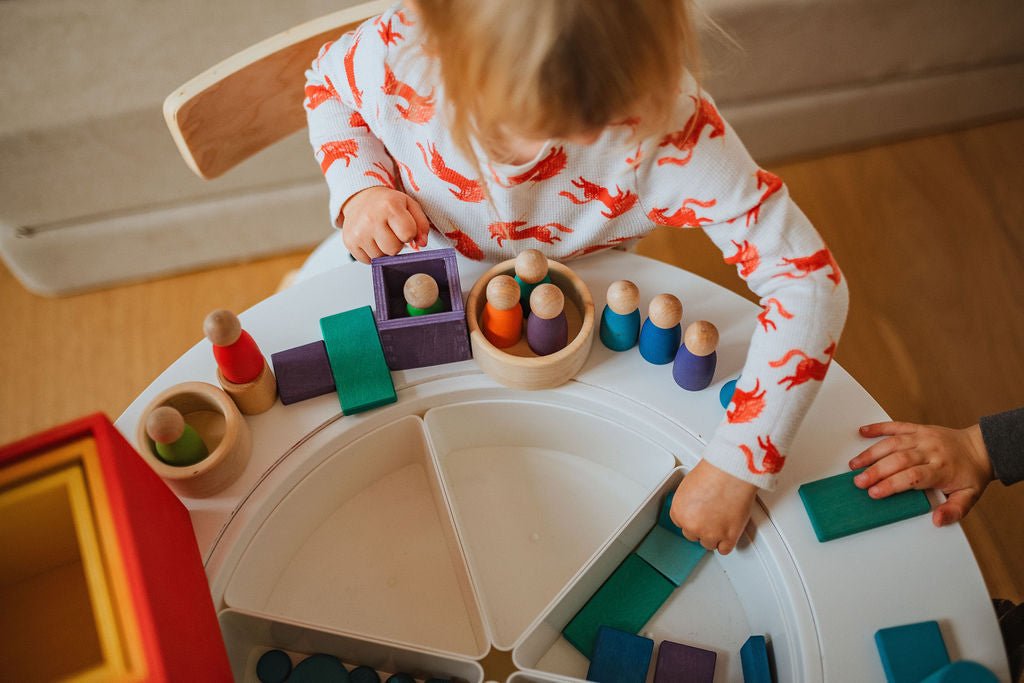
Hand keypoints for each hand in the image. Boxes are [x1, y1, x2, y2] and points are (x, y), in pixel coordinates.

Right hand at [340, 186, 429, 262]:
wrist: (360, 198)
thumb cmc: (387, 203)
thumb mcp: (409, 205)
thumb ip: (421, 224)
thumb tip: (422, 244)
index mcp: (389, 206)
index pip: (408, 234)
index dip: (409, 234)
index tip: (404, 227)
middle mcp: (371, 219)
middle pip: (394, 249)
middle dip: (396, 243)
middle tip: (391, 231)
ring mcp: (358, 232)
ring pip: (381, 257)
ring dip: (384, 249)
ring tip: (380, 235)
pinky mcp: (349, 242)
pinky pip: (368, 261)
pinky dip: (372, 253)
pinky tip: (371, 240)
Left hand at [670, 459, 758, 553]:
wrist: (730, 473)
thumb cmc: (712, 473)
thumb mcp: (689, 485)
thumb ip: (688, 501)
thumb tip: (693, 506)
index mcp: (678, 512)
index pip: (681, 524)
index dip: (692, 518)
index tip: (699, 515)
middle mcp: (691, 525)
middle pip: (693, 535)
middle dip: (702, 526)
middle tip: (712, 515)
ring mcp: (709, 533)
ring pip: (708, 543)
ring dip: (715, 535)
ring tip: (722, 520)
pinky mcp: (728, 537)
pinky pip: (724, 549)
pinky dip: (727, 543)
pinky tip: (729, 533)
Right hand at [850, 421, 993, 526]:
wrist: (980, 448)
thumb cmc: (970, 474)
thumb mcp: (969, 496)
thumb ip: (954, 510)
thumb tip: (937, 520)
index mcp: (941, 469)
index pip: (913, 477)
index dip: (892, 484)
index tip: (875, 493)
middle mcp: (930, 451)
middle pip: (898, 460)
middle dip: (876, 471)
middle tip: (858, 481)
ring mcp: (922, 437)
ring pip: (893, 443)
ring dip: (871, 453)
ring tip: (855, 464)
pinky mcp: (917, 429)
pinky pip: (895, 426)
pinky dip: (878, 427)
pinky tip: (862, 431)